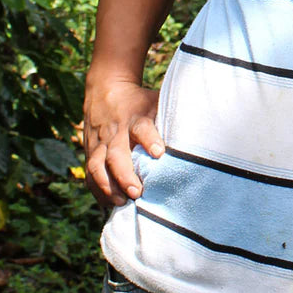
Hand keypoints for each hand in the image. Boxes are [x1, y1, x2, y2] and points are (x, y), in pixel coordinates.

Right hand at [83, 78, 163, 206]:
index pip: (142, 128)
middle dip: (125, 174)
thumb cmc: (141, 102)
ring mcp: (100, 142)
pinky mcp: (90, 151)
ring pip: (98, 165)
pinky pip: (90, 172)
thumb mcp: (157, 102)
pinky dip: (97, 189)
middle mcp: (116, 131)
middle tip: (137, 192)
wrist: (106, 90)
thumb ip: (173, 117)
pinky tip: (108, 202)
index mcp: (137, 118)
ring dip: (108, 186)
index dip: (150, 140)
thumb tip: (203, 131)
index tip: (159, 153)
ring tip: (121, 202)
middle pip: (117, 154)